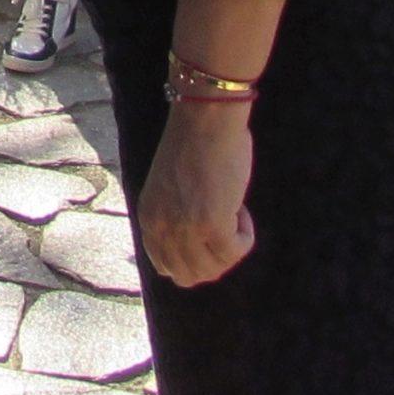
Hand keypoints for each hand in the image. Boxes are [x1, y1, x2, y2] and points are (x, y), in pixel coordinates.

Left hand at [137, 100, 256, 285]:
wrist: (205, 118)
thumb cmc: (194, 144)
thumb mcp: (171, 189)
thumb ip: (175, 216)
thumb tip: (200, 244)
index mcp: (147, 217)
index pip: (165, 266)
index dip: (194, 256)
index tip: (208, 231)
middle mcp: (161, 227)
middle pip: (188, 276)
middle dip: (213, 259)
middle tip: (225, 227)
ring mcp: (184, 228)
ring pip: (212, 270)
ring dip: (230, 249)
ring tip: (232, 212)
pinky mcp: (211, 223)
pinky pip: (234, 252)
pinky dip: (245, 237)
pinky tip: (242, 209)